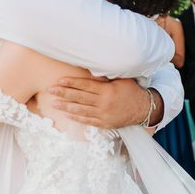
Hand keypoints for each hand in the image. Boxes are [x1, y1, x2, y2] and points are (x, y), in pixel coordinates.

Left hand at [49, 77, 163, 128]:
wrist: (144, 109)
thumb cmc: (132, 91)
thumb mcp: (121, 80)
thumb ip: (106, 77)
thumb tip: (92, 69)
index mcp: (107, 91)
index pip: (85, 86)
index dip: (72, 83)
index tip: (60, 80)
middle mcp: (104, 103)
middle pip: (80, 97)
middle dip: (63, 93)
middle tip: (50, 90)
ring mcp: (103, 115)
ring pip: (80, 110)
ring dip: (65, 106)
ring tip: (53, 103)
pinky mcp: (104, 123)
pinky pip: (87, 120)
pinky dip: (76, 117)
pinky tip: (67, 114)